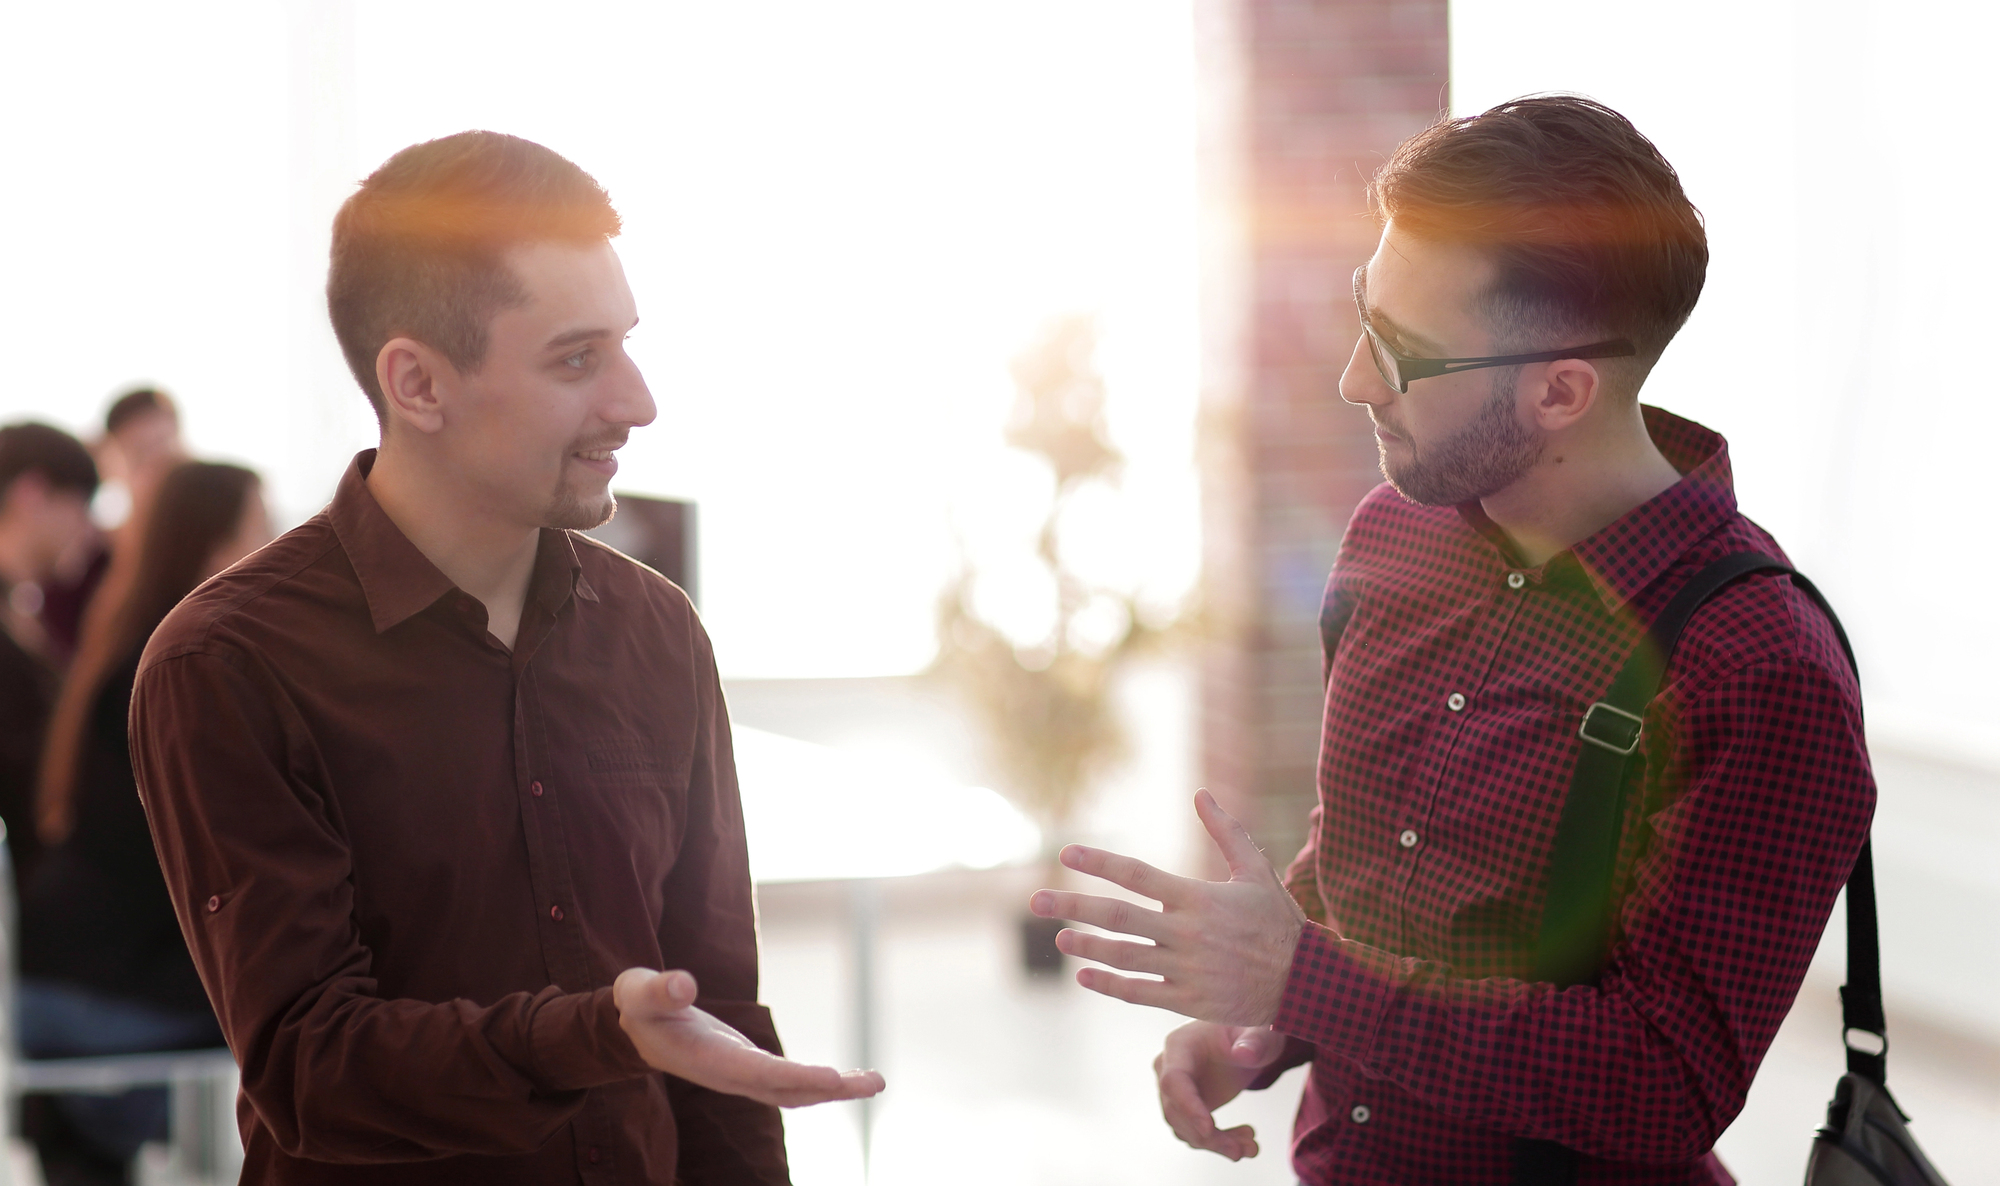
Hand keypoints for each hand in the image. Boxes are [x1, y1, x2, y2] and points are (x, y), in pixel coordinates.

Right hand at [612, 968, 883, 1106]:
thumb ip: (659, 990)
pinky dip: (823, 1082)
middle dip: (830, 1089)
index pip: (756, 1073)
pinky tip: (850, 1078)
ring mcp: (742, 1076)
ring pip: (794, 1091)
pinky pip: (792, 1083)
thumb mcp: (639, 991)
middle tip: (874, 1083)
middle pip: (785, 1091)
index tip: (832, 1079)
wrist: (637, 1027)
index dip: (795, 1077)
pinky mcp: (751, 1069)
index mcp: (706, 1059)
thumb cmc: (640, 1004)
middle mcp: (729, 1076)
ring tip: (876, 1081)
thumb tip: (683, 985)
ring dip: (835, 1089)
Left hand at [1028, 789, 1303, 1024]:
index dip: (1099, 862)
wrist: (1305, 982)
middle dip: (1073, 905)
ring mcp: (1185, 970)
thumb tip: (1202, 794)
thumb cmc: (1280, 922)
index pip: (1137, 874)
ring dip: (1087, 946)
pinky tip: (1085, 976)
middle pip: (1117, 916)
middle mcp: (1185, 933)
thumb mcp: (1258, 871)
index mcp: (1198, 898)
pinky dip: (1109, 985)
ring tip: (1060, 937)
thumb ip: (1227, 832)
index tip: (1067, 852)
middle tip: (1035, 899)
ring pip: (1123, 956)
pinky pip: (1139, 993)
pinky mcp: (1188, 1001)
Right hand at [1154, 1022, 1288, 1159]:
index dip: (1188, 1107)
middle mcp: (1169, 1068)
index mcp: (1180, 1045)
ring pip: (1185, 1128)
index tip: (1209, 1129)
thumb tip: (1243, 1054)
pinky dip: (1220, 1143)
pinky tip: (1246, 1142)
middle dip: (1208, 1136)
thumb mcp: (1260, 1032)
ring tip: (1250, 1146)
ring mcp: (1177, 1090)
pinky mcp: (1188, 1107)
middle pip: (1176, 1111)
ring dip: (1217, 1144)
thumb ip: (1254, 1041)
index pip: (1174, 1081)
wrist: (1248, 1041)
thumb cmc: (1250, 1029)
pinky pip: (1196, 1132)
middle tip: (1241, 1150)